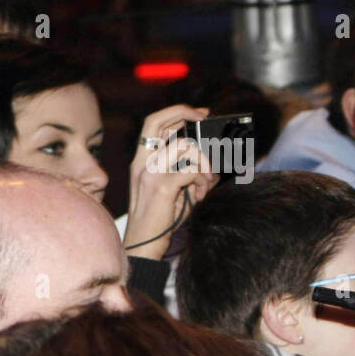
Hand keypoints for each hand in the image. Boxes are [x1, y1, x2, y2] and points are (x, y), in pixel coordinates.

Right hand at [125, 105, 216, 258]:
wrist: (144, 243)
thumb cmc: (161, 218)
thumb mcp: (175, 189)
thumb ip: (188, 172)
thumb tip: (212, 165)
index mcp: (142, 160)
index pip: (153, 124)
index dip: (176, 112)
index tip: (200, 113)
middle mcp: (142, 162)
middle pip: (159, 122)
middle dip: (185, 114)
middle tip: (206, 119)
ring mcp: (149, 172)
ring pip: (184, 147)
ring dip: (204, 163)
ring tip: (205, 184)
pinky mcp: (160, 186)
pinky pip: (191, 171)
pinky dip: (202, 181)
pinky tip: (200, 195)